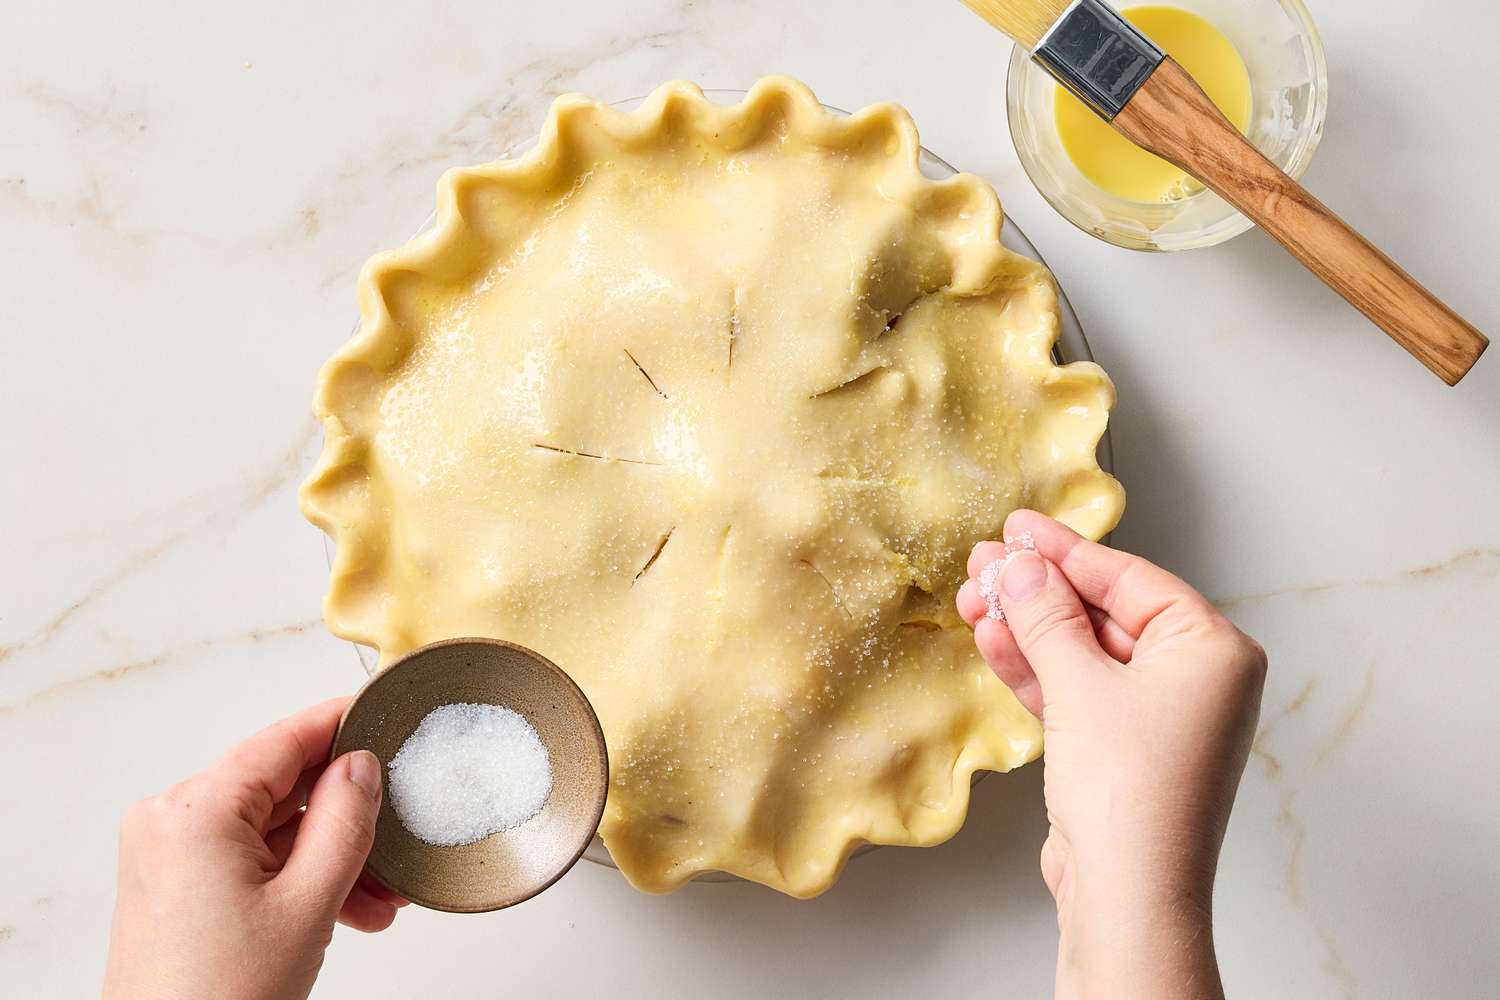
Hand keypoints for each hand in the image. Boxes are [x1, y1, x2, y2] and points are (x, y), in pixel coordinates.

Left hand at [103, 698, 405, 999]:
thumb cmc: (218, 997)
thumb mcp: (308, 903)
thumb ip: (344, 821)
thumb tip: (361, 765)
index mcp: (195, 810)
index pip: (283, 739)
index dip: (341, 723)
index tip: (384, 712)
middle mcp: (171, 820)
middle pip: (281, 786)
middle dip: (346, 815)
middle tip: (400, 831)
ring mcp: (170, 853)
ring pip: (272, 828)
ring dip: (330, 856)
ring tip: (382, 895)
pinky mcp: (176, 884)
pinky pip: (251, 859)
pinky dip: (298, 878)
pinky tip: (349, 908)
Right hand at [957, 511, 1265, 999]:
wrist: (1127, 894)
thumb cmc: (1129, 792)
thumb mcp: (1080, 684)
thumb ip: (1047, 616)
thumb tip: (1019, 565)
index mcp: (1213, 650)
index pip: (1130, 578)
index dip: (1065, 550)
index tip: (1017, 528)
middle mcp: (1196, 678)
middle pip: (1104, 612)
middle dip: (1038, 591)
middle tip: (984, 564)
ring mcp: (1159, 716)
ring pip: (1083, 652)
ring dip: (1027, 627)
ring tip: (974, 600)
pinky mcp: (1123, 748)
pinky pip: (1077, 690)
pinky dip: (1036, 668)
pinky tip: (993, 642)